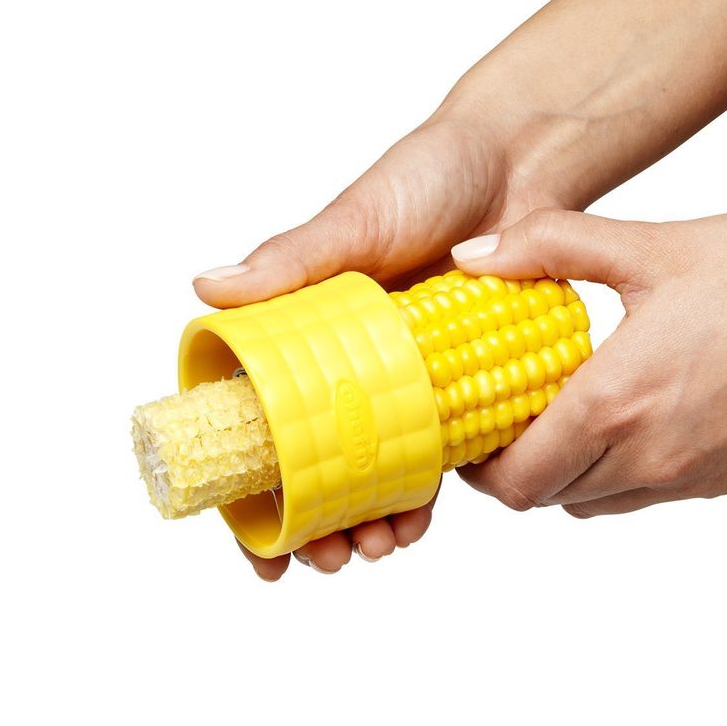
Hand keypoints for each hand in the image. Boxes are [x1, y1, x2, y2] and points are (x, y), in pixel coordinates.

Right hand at [193, 111, 554, 579]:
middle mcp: (343, 363)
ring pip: (369, 470)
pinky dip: (418, 491)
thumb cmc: (428, 178)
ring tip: (378, 544)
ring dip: (367, 518)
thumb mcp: (358, 218)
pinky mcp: (452, 386)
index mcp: (300, 327)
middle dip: (314, 523)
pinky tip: (418, 516)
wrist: (519, 170)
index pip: (253, 418)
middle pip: (312, 463)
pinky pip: (431, 452)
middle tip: (331, 555)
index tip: (260, 544)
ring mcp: (398, 381)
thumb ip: (294, 258)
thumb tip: (207, 286)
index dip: (249, 490)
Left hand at [452, 192, 726, 515]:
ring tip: (567, 417)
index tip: (469, 435)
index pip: (517, 480)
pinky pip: (648, 494)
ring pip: (597, 502)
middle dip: (516, 469)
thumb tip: (475, 256)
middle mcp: (651, 459)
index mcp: (617, 406)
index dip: (478, 469)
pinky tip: (633, 417)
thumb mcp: (649, 246)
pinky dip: (619, 472)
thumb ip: (549, 246)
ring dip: (567, 473)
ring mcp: (693, 479)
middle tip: (509, 422)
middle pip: (549, 498)